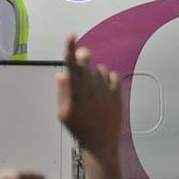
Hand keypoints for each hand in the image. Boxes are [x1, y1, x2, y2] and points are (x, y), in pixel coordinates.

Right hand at [57, 34, 122, 156]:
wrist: (100, 143)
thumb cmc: (78, 129)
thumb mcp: (63, 113)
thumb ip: (63, 92)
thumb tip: (61, 74)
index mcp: (76, 91)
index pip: (71, 64)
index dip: (70, 48)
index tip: (71, 35)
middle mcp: (91, 87)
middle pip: (87, 62)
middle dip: (83, 57)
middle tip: (82, 58)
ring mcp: (106, 90)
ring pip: (100, 70)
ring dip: (94, 72)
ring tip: (92, 87)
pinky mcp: (117, 94)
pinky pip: (113, 76)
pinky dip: (107, 78)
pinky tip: (103, 90)